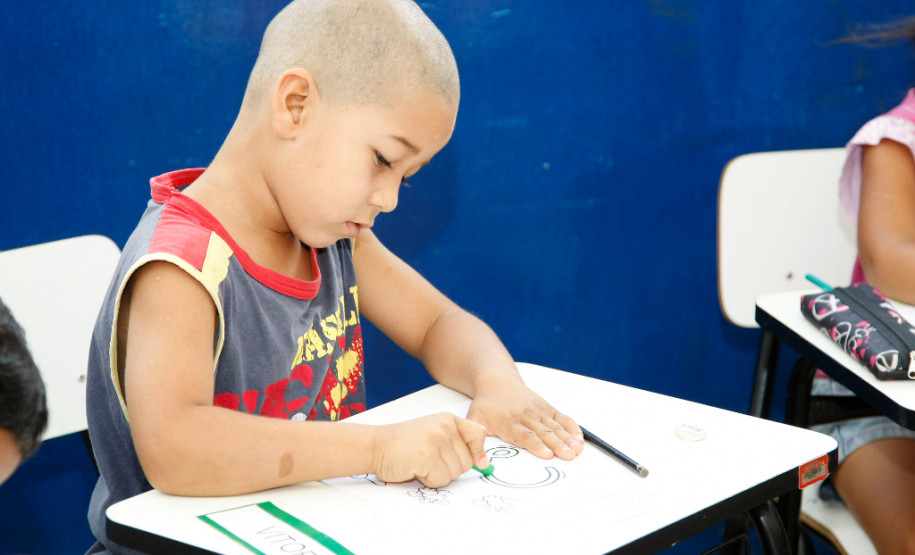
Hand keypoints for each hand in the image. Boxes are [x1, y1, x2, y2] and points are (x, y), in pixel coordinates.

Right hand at [370, 413, 488, 487]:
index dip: (478, 452)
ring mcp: (436, 440)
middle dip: (450, 468)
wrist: (375, 445)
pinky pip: (441, 480)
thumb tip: (484, 464)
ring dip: (438, 475)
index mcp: (448, 419)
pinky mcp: (427, 455)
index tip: (476, 462)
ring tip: (420, 462)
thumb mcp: (433, 434)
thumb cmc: (403, 444)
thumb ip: (457, 444)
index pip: (478, 434)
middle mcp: (445, 426)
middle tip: (429, 459)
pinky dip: (428, 480)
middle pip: (467, 462)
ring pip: (454, 473)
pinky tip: (415, 468)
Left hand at [467, 376, 582, 460]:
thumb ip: (475, 444)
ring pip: (555, 426)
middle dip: (558, 445)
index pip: (525, 435)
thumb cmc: (486, 405)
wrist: (497, 381)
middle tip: (569, 455)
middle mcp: (525, 416)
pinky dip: (571, 427)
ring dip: (567, 438)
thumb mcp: (474, 421)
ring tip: (577, 449)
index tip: (547, 455)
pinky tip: (579, 437)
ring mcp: (538, 410)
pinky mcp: (546, 407)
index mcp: (508, 422)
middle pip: (544, 433)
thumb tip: (479, 464)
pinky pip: (561, 417)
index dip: (537, 445)